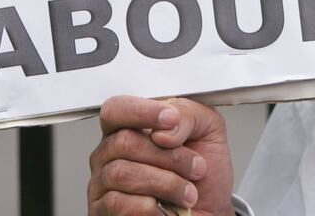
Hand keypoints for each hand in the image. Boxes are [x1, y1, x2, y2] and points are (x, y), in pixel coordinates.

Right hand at [88, 95, 234, 215]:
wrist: (211, 212)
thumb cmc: (203, 175)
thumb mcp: (208, 131)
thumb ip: (189, 114)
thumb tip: (163, 130)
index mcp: (130, 127)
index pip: (116, 109)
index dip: (140, 111)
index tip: (171, 119)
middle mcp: (111, 153)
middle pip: (123, 142)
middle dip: (169, 156)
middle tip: (196, 167)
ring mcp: (103, 183)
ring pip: (122, 173)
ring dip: (166, 183)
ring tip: (188, 193)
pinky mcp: (104, 212)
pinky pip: (119, 204)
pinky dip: (152, 208)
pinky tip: (167, 209)